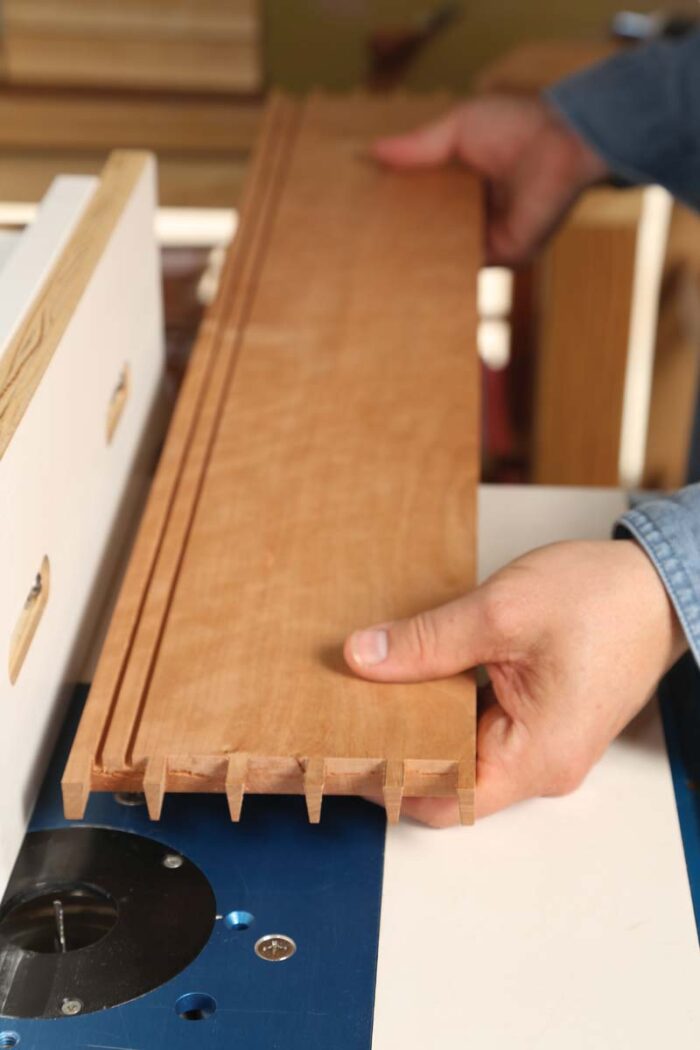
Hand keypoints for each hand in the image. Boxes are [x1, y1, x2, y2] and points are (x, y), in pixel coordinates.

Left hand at [345, 540, 686, 825]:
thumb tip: (364, 658)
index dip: (390, 783)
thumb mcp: (502, 612)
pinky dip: (447, 707)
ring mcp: (544, 744)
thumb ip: (428, 641)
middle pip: (452, 777)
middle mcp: (542, 765)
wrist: (657, 583)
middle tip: (345, 715)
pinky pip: (483, 727)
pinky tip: (415, 677)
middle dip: (398, 748)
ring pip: (465, 750)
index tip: (344, 753)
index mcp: (536, 758)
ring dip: (422, 724)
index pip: (445, 801)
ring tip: (369, 693)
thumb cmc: (602, 600)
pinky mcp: (543, 719)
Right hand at [373, 95, 608, 264]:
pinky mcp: (505, 257)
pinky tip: (411, 276)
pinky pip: (469, 270)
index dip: (398, 210)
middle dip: (402, 242)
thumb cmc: (517, 127)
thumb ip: (418, 146)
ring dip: (419, 263)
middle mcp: (477, 217)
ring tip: (375, 270)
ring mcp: (491, 240)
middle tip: (362, 249)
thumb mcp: (456, 129)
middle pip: (432, 235)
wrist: (559, 143)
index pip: (425, 206)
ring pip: (447, 257)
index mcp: (467, 188)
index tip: (365, 216)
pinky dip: (445, 273)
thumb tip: (372, 150)